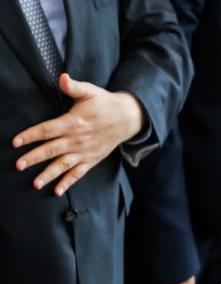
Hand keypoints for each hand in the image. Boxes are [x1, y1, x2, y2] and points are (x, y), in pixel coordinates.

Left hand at [13, 73, 145, 194]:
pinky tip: (57, 191)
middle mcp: (78, 140)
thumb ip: (74, 86)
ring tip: (35, 183)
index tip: (16, 142)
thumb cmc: (105, 104)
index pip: (47, 130)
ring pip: (63, 165)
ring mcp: (85, 152)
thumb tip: (62, 78)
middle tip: (18, 165)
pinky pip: (78, 173)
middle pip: (52, 150)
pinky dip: (68, 182)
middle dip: (34, 158)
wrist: (127, 119)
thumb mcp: (90, 91)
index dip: (31, 135)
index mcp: (74, 123)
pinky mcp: (91, 160)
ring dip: (49, 175)